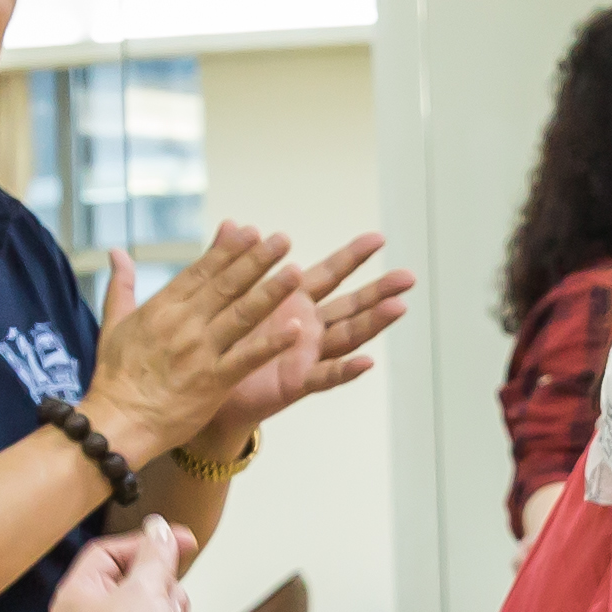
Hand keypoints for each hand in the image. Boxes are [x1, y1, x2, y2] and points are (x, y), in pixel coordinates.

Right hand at [79, 227, 299, 457]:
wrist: (117, 422)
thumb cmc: (114, 377)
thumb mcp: (113, 324)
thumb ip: (121, 285)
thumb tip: (116, 251)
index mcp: (162, 308)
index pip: (201, 271)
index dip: (228, 250)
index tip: (249, 231)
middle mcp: (184, 324)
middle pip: (226, 285)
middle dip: (256, 260)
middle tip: (282, 240)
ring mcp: (200, 352)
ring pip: (242, 315)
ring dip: (271, 293)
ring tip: (295, 273)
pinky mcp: (213, 381)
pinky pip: (247, 358)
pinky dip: (271, 344)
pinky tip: (295, 329)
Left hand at [187, 234, 414, 457]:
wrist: (203, 386)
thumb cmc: (221, 341)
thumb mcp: (227, 297)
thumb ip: (233, 262)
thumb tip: (231, 225)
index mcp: (295, 301)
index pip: (330, 274)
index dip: (353, 257)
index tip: (378, 238)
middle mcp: (309, 327)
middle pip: (352, 305)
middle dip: (380, 291)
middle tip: (408, 277)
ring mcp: (308, 355)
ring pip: (347, 337)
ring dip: (373, 323)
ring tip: (399, 307)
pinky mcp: (297, 382)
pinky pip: (326, 376)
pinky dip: (346, 370)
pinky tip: (367, 362)